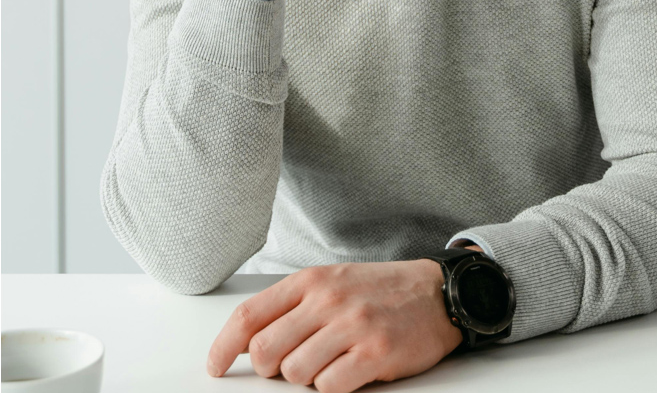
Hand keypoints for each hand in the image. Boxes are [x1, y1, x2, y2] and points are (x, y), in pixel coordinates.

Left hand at [206, 258, 466, 391]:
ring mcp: (352, 325)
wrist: (435, 293)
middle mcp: (327, 299)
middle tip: (290, 367)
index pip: (249, 316)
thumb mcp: (332, 282)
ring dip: (307, 378)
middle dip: (270, 370)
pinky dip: (334, 387)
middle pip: (265, 352)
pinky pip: (330, 387)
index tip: (216, 366)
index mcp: (311, 280)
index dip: (224, 347)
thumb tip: (249, 343)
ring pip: (296, 374)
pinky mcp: (375, 351)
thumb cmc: (378, 291)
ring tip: (330, 363)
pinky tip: (349, 370)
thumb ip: (293, 306)